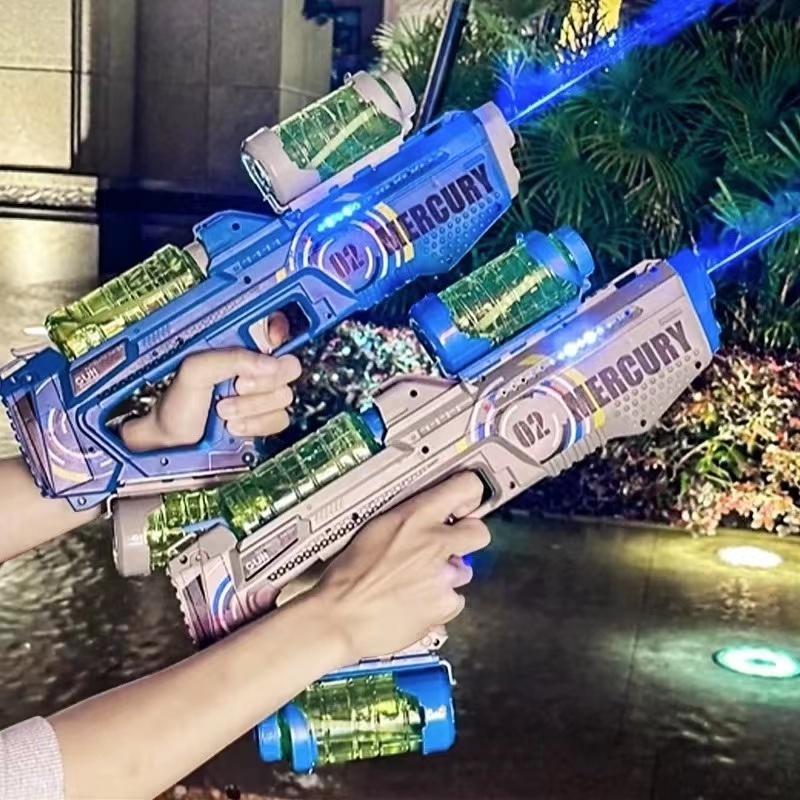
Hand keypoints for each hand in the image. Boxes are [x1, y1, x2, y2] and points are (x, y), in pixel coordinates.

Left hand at [121, 314, 300, 450]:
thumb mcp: (195, 371)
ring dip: (251, 407)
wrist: (173, 445)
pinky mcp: (264, 421)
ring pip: (284, 396)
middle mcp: (253, 370)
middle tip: (236, 387)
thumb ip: (232, 359)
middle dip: (262, 382)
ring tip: (224, 411)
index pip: (273, 328)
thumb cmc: (176, 405)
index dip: (280, 331)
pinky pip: (280, 419)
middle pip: (288, 366)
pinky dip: (256, 425)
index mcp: (237, 350)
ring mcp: (261, 397)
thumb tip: (270, 364)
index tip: (272, 342)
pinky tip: (235, 426)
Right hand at [312, 472, 490, 662]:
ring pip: (464, 571)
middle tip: (447, 547)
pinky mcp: (445, 605)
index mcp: (416, 517)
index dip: (470, 495)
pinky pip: (454, 600)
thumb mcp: (376, 528)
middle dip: (467, 539)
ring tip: (416, 582)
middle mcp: (435, 542)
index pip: (466, 488)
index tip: (466, 503)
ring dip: (448, 575)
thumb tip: (430, 516)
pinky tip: (415, 603)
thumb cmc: (349, 575)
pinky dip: (439, 603)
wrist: (340, 617)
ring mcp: (444, 576)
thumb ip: (410, 520)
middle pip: (479, 532)